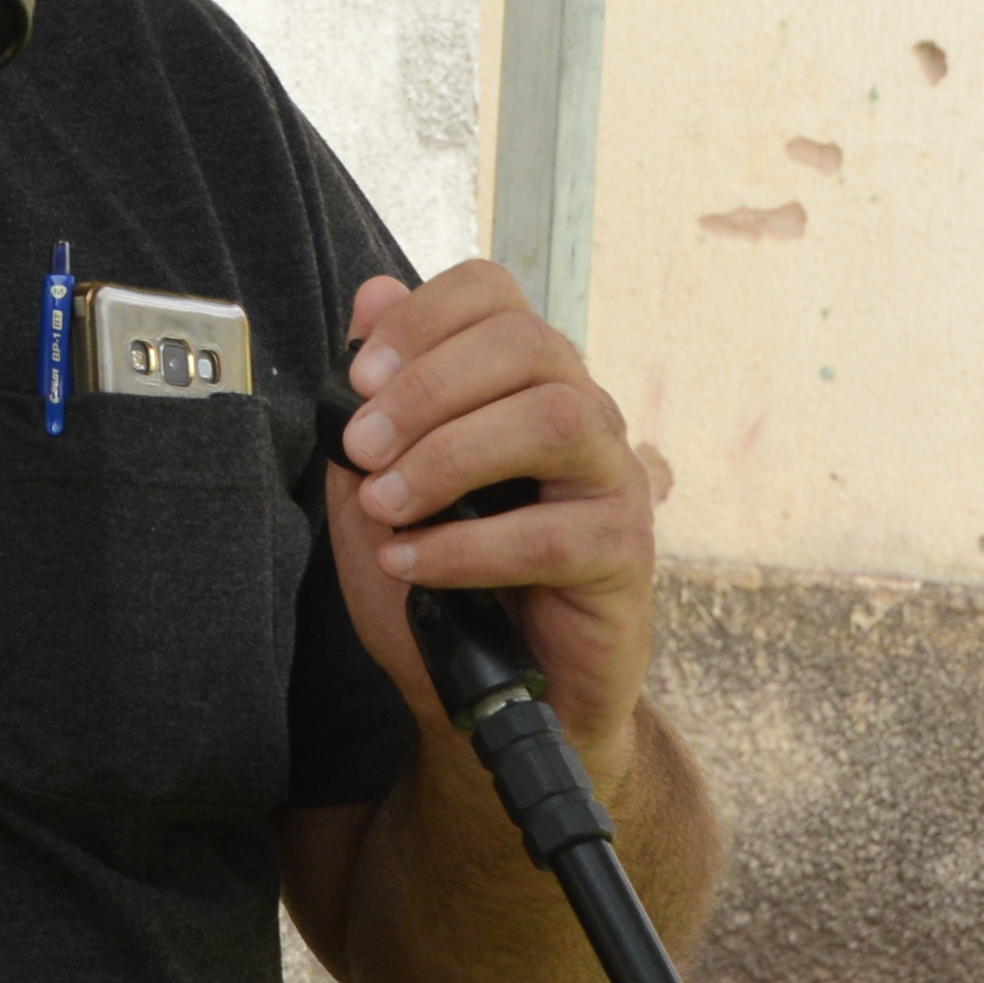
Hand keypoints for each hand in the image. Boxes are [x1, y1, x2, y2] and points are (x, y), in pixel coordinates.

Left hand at [319, 261, 657, 772]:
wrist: (482, 690)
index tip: (359, 377)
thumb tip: (371, 293)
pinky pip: (552, 534)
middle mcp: (578, 411)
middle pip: (527, 344)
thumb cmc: (435, 576)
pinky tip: (412, 564)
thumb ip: (373, 399)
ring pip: (553, 420)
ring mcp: (610, 479)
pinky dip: (466, 547)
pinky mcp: (624, 553)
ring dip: (450, 457)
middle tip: (362, 448)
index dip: (424, 316)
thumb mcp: (376, 482)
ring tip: (384, 504)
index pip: (494, 294)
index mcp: (518, 378)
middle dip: (427, 389)